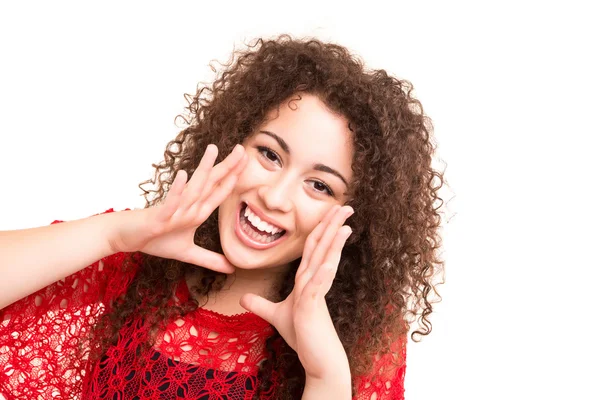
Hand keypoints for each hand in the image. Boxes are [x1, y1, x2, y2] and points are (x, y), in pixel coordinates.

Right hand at [109, 144, 246, 273]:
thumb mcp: (187, 253)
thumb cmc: (155, 239)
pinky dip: (177, 190)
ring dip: (203, 169)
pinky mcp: (159, 216)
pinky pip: (170, 202)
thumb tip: (231, 268)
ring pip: (193, 188)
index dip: (233, 178)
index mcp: (196, 211)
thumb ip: (210, 259)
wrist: (126, 236)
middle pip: (210, 183)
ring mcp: (174, 209)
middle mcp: (188, 206)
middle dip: (227, 167)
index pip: (219, 192)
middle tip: (242, 149)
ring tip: (213, 150)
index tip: (247, 162)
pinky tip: (184, 175)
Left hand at [240, 204, 353, 380]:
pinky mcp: (313, 307)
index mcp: (307, 279)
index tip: (330, 211)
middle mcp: (314, 281)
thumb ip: (260, 304)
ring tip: (345, 223)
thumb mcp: (276, 316)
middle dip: (333, 225)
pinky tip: (330, 260)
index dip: (321, 227)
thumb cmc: (304, 336)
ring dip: (335, 242)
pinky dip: (325, 272)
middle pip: (323, 247)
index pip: (314, 247)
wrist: (319, 360)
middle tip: (346, 205)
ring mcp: (316, 293)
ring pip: (326, 261)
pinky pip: (319, 286)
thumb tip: (243, 298)